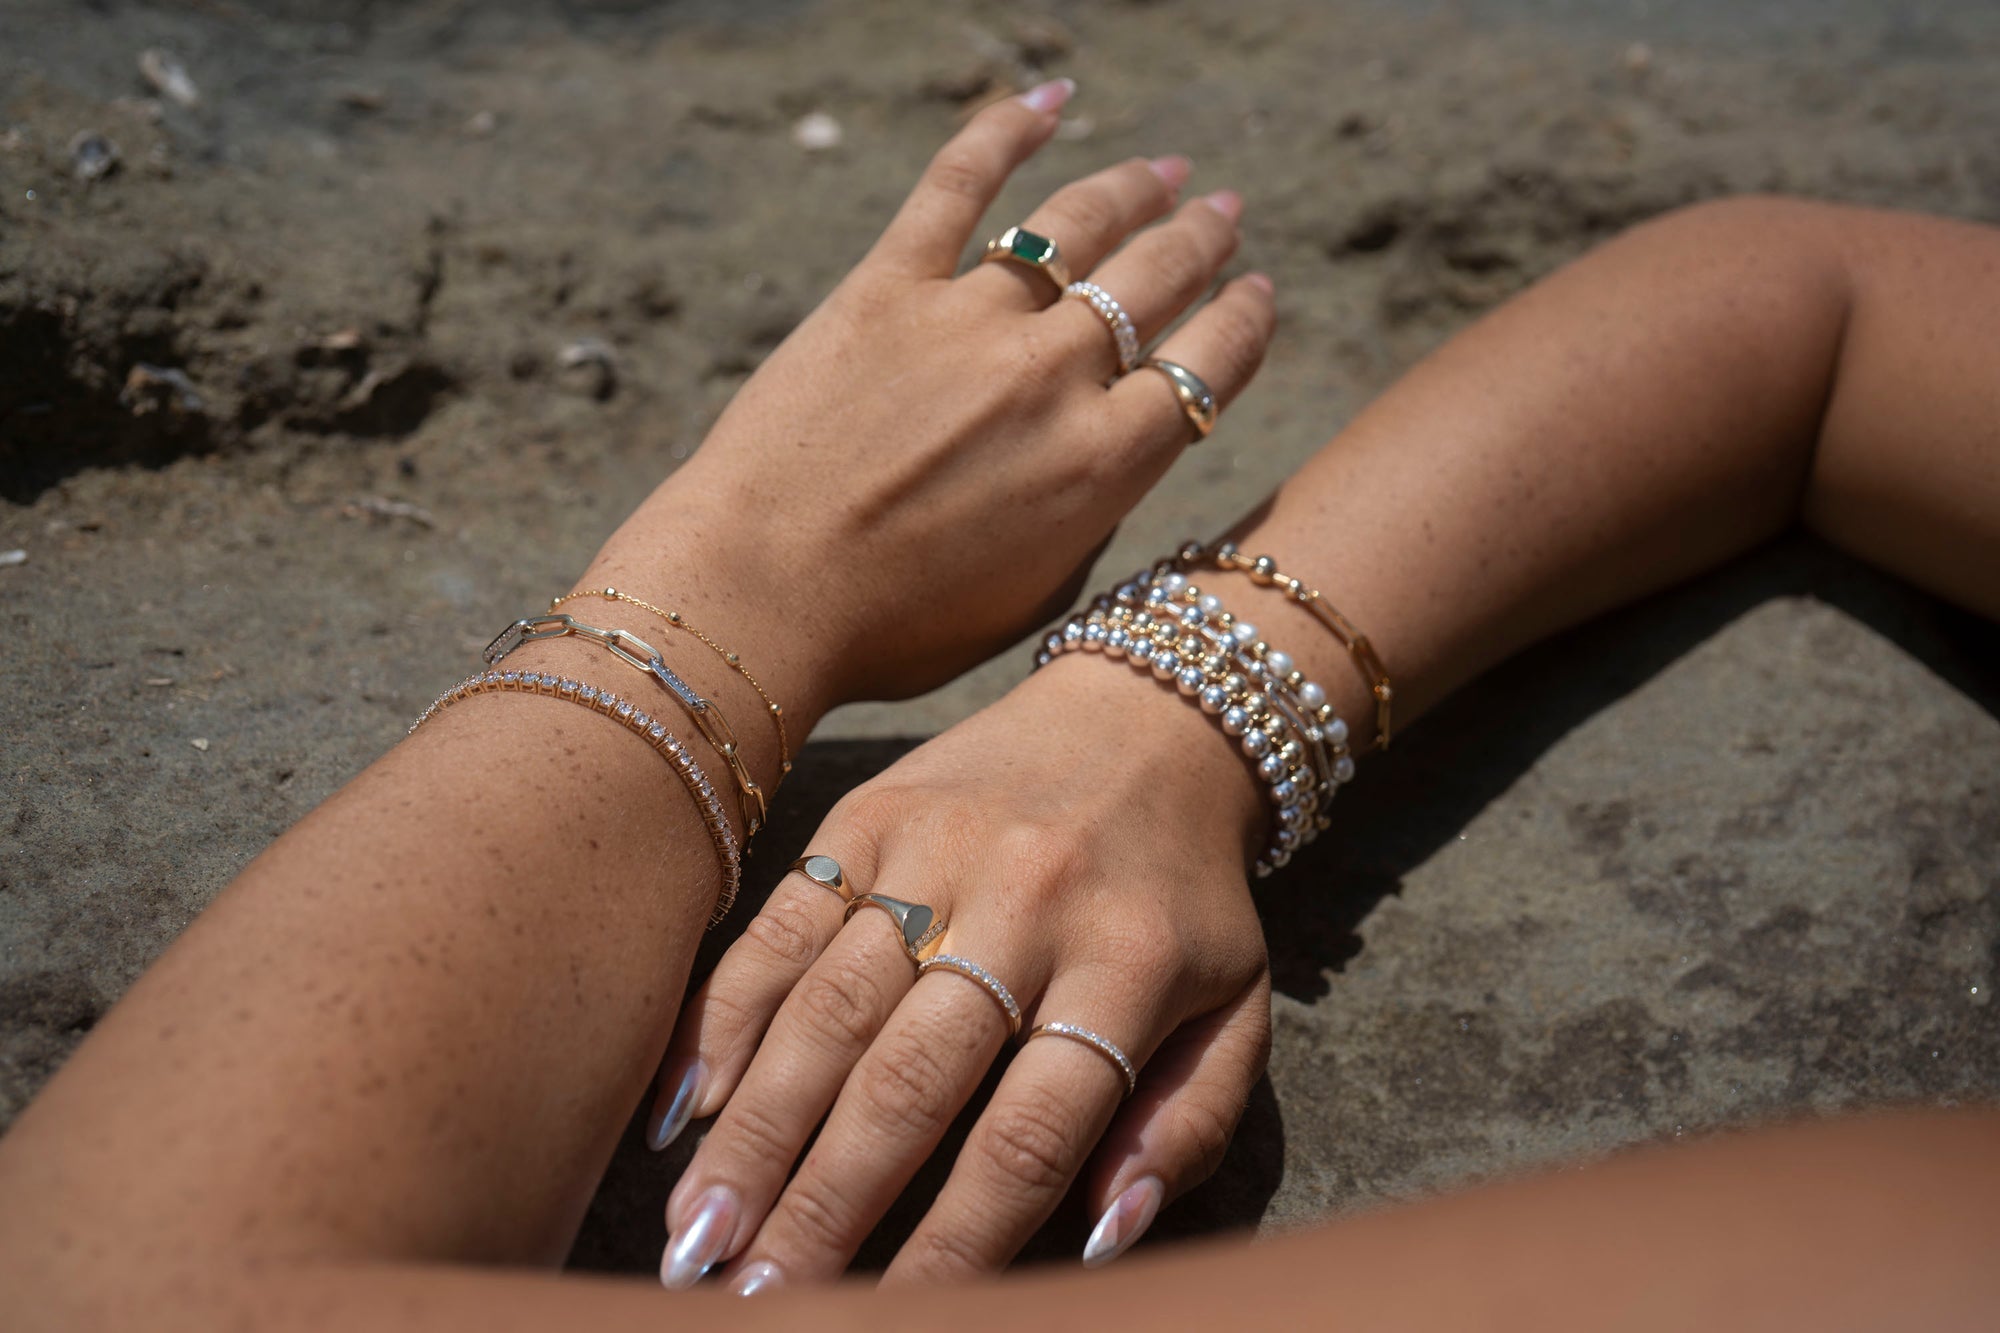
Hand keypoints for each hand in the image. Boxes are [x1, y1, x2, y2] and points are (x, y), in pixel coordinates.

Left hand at [581, 79, 1275, 709]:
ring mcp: (971, 321)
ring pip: (1075, 227)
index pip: (1208, 368)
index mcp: (1105, 466)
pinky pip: (958, 184)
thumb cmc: (888, 628)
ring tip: (1163, 170)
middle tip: (1222, 210)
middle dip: (1201, 241)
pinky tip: (1051, 98)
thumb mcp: (1030, 601)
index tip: (1258, 292)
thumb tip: (1103, 462)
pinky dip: (1007, 129)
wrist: (759, 596)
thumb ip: (1085, 520)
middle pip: (1156, 282)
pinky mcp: (886, 286)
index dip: (1244, 322)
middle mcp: (1055, 378)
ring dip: (1133, 189)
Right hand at [647, 655, 1274, 1288]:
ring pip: (828, 1008)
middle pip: (909, 1080)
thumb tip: (1099, 1242)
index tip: (892, 1321)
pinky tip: (683, 1109)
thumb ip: (1185, 1126)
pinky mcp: (866, 812)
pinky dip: (726, 1017)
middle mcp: (1025, 904)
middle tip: (752, 1300)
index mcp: (1127, 965)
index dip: (957, 1242)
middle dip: (824, 1204)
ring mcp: (936, 849)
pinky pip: (780, 924)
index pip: (1030, 1135)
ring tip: (698, 1236)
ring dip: (755, 1131)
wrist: (1146, 715)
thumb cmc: (1185, 896)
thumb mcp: (1236, 1007)